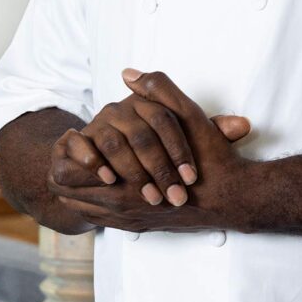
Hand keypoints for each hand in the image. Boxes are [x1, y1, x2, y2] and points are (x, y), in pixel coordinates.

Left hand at [49, 70, 257, 232]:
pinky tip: (98, 191)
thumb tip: (128, 73)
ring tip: (78, 173)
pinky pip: (103, 222)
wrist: (235, 197)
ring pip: (86, 210)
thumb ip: (159, 91)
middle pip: (73, 195)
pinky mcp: (141, 227)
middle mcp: (126, 205)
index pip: (78, 171)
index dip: (70, 155)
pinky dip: (93, 208)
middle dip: (68, 176)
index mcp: (130, 176)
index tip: (74, 140)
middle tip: (66, 158)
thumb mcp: (189, 115)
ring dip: (77, 193)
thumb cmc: (212, 157)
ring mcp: (133, 219)